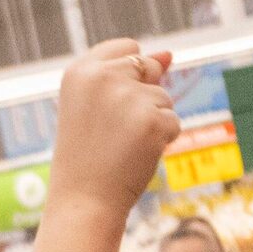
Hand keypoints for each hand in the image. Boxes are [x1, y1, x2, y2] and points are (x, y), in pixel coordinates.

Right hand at [47, 39, 179, 215]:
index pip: (126, 48)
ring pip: (164, 97)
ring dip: (152, 121)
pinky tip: (135, 156)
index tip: (109, 106)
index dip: (127, 76)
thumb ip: (129, 75)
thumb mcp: (96, 107)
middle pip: (149, 67)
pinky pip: (173, 121)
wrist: (83, 203)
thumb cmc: (86, 157)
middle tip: (113, 131)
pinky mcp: (153, 120)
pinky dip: (162, 141)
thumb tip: (169, 54)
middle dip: (142, 96)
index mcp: (79, 71)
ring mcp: (128, 98)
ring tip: (121, 147)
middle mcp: (102, 77)